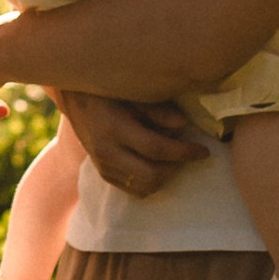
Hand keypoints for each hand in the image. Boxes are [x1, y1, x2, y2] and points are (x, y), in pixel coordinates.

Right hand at [59, 89, 206, 197]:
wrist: (75, 98)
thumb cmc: (109, 90)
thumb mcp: (131, 92)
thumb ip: (156, 109)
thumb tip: (183, 124)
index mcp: (114, 127)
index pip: (155, 148)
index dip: (184, 152)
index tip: (203, 150)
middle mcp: (106, 151)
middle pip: (151, 174)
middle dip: (177, 167)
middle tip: (190, 154)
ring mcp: (103, 166)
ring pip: (144, 186)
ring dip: (166, 176)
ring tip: (175, 159)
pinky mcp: (103, 174)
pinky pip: (133, 189)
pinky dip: (152, 182)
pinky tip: (159, 165)